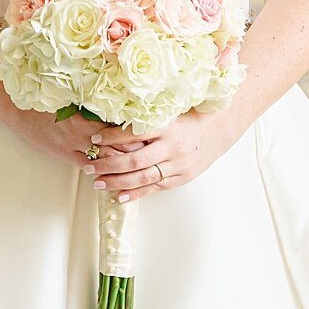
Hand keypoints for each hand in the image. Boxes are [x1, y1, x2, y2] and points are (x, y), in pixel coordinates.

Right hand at [0, 105, 144, 169]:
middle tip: (155, 151)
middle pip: (115, 143)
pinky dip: (103, 169)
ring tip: (141, 165)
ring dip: (121, 162)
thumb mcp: (71, 94)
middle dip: (135, 148)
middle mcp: (80, 131)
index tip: (153, 129)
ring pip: (104, 157)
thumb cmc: (46, 97)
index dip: (135, 129)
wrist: (18, 109)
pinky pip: (88, 165)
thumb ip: (94, 98)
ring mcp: (72, 145)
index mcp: (86, 112)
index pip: (117, 124)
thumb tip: (119, 95)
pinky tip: (115, 172)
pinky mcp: (65, 154)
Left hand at [82, 108, 241, 201]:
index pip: (135, 132)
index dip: (112, 136)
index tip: (94, 138)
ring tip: (98, 183)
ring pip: (143, 177)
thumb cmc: (189, 118)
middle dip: (109, 165)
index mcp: (167, 127)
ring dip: (118, 182)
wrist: (218, 130)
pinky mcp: (181, 177)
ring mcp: (177, 164)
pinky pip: (155, 188)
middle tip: (89, 166)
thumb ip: (147, 115)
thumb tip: (115, 113)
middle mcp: (172, 147)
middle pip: (135, 160)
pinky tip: (120, 196)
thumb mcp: (170, 111)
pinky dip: (136, 193)